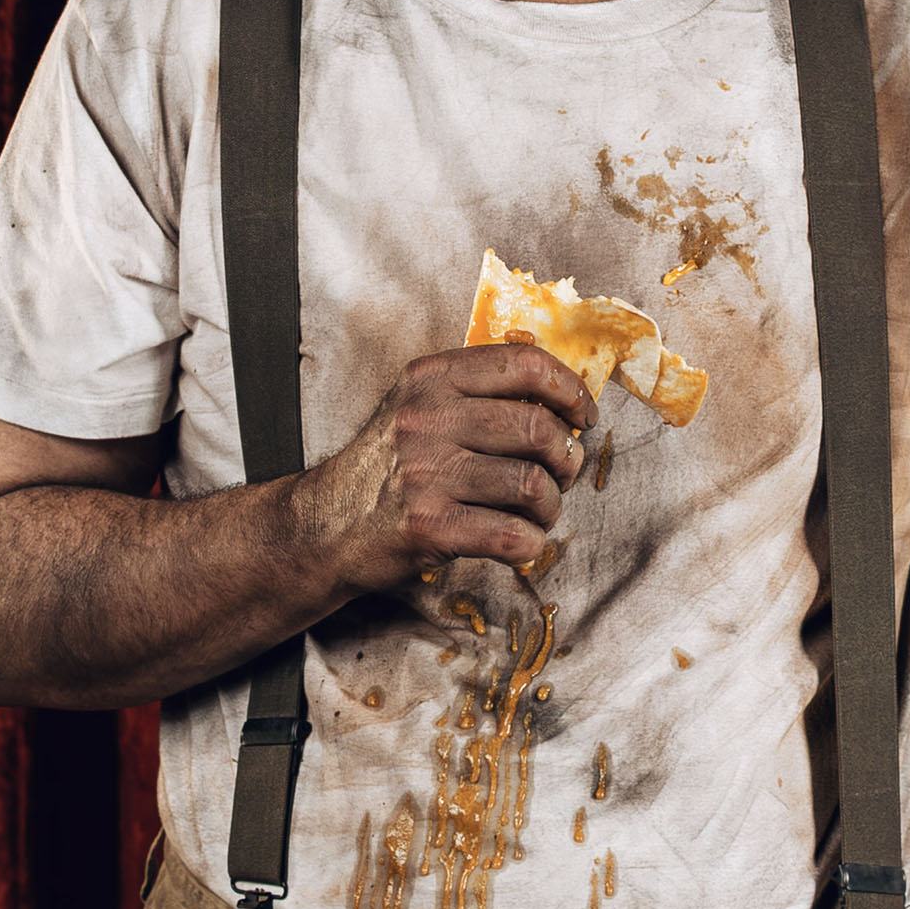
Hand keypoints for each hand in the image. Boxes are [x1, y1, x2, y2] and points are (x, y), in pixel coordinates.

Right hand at [301, 343, 597, 596]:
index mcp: (432, 379)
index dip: (569, 389)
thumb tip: (561, 395)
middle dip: (566, 457)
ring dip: (550, 507)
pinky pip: (511, 535)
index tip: (583, 416)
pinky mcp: (429, 526)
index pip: (524, 363)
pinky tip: (519, 542)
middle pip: (537, 427)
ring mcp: (427, 473)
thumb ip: (477, 391)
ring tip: (538, 514)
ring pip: (532, 484)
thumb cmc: (388, 467)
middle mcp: (428, 418)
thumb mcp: (418, 405)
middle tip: (561, 474)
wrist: (326, 526)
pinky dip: (529, 544)